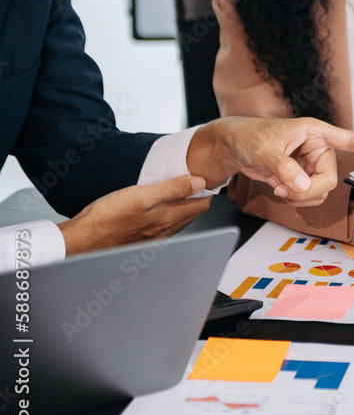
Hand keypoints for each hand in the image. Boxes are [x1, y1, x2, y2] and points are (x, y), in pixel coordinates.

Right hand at [58, 176, 211, 255]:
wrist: (85, 238)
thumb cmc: (109, 216)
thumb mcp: (143, 195)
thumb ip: (173, 189)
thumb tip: (199, 182)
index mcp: (169, 217)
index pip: (201, 204)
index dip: (207, 189)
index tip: (206, 176)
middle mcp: (166, 229)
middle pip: (193, 212)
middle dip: (198, 196)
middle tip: (197, 180)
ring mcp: (156, 236)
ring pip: (180, 219)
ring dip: (184, 205)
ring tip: (181, 190)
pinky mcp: (144, 238)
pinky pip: (166, 225)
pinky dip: (170, 214)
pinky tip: (160, 207)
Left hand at [190, 117, 353, 205]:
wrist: (235, 147)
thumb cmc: (250, 136)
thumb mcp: (264, 150)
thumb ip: (284, 168)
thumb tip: (302, 185)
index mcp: (315, 131)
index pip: (350, 139)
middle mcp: (318, 148)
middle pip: (331, 178)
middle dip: (308, 190)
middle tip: (284, 189)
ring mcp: (313, 164)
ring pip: (322, 190)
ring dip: (301, 196)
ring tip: (278, 186)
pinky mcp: (305, 176)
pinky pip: (311, 195)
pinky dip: (296, 198)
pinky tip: (280, 188)